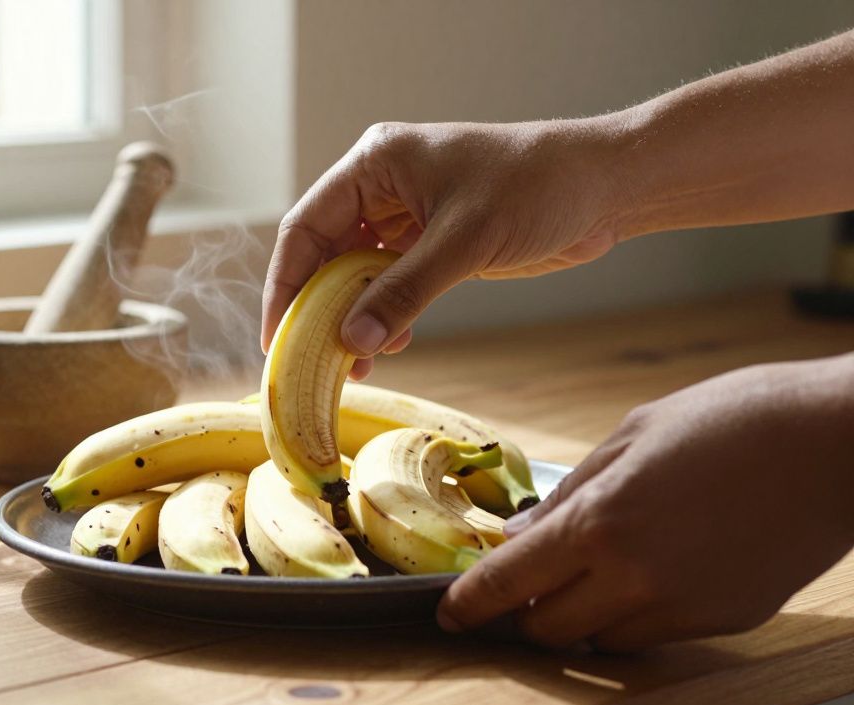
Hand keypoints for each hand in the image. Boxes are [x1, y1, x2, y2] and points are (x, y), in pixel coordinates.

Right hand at [262, 119, 629, 378]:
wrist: (605, 187)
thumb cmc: (537, 187)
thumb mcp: (464, 241)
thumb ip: (403, 292)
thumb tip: (350, 342)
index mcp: (374, 164)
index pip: (305, 228)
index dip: (285, 285)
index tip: (276, 336)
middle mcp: (380, 187)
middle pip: (323, 255)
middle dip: (318, 309)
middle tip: (310, 361)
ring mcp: (405, 215)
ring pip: (354, 274)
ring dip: (351, 318)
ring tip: (354, 364)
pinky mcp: (430, 242)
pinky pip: (387, 284)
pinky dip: (384, 316)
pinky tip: (390, 345)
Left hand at [436, 354, 853, 650]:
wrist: (837, 442)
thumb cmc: (735, 419)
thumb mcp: (632, 435)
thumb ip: (569, 494)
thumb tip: (521, 535)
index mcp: (600, 521)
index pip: (509, 583)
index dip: (470, 604)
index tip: (450, 613)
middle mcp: (634, 576)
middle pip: (546, 629)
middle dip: (524, 612)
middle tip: (524, 584)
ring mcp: (682, 605)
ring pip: (599, 641)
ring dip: (579, 617)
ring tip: (592, 572)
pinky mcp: (724, 619)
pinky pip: (654, 637)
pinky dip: (632, 618)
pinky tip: (646, 575)